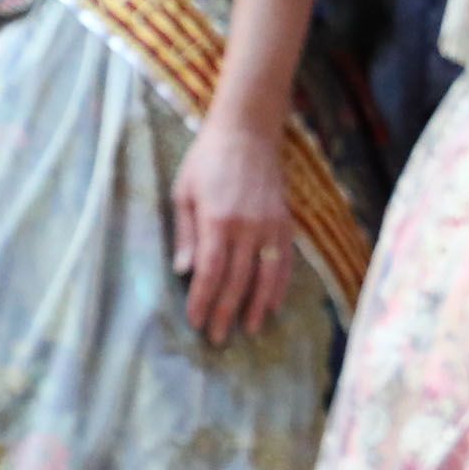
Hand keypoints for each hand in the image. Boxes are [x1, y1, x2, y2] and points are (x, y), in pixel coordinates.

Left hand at [172, 115, 297, 344]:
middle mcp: (248, 226)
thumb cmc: (207, 160)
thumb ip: (185, 234)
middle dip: (226, 312)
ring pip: (266, 276)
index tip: (196, 323)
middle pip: (238, 280)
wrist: (249, 130)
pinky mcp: (285, 221)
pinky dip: (280, 285)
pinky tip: (274, 303)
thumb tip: (183, 272)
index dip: (202, 300)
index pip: (210, 272)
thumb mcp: (184, 192)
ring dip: (258, 305)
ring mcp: (271, 225)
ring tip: (250, 329)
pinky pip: (285, 261)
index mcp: (218, 220)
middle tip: (218, 338)